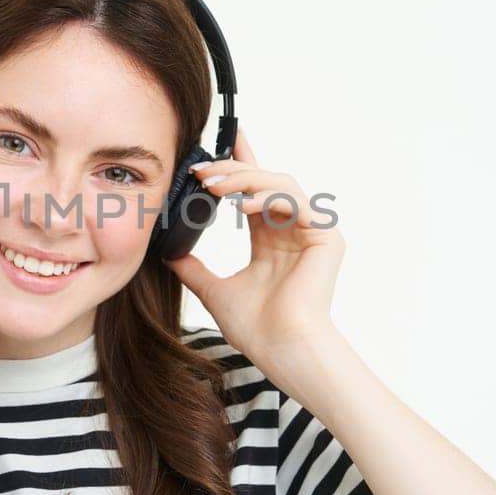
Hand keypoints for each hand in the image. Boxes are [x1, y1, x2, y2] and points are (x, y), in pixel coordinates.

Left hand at [164, 128, 345, 359]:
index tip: (218, 143)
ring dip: (246, 180)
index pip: (253, 191)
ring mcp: (311, 231)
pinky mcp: (326, 237)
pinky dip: (269, 199)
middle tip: (202, 170)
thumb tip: (169, 255)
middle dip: (233, 170)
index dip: (240, 164)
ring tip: (213, 185)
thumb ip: (195, 270)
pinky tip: (243, 206)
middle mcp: (292, 230)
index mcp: (270, 239)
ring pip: (280, 184)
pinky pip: (296, 203)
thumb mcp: (215, 291)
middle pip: (265, 181)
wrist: (282, 351)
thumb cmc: (258, 329)